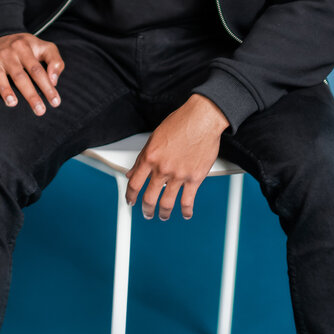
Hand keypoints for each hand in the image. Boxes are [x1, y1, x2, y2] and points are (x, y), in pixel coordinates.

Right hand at [0, 33, 64, 114]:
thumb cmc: (26, 48)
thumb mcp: (44, 47)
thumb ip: (55, 61)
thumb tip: (54, 81)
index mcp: (24, 48)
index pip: (37, 69)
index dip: (47, 86)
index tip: (55, 102)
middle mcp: (8, 54)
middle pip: (20, 76)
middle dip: (31, 94)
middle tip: (40, 111)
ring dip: (5, 90)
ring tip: (13, 103)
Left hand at [125, 94, 229, 220]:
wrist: (203, 118)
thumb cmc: (181, 123)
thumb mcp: (154, 138)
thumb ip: (143, 158)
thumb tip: (132, 172)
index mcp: (150, 157)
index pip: (134, 183)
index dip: (130, 195)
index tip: (131, 200)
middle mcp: (163, 168)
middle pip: (149, 198)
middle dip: (147, 209)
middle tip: (147, 213)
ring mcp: (179, 175)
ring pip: (167, 203)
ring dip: (163, 213)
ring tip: (163, 215)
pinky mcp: (195, 178)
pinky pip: (188, 200)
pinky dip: (186, 211)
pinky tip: (185, 213)